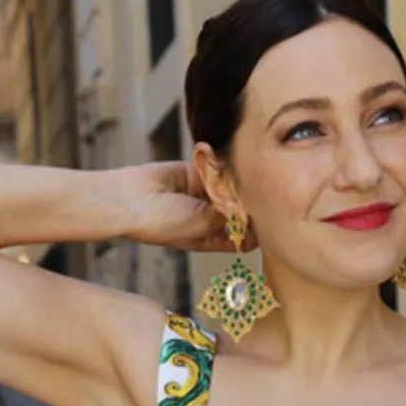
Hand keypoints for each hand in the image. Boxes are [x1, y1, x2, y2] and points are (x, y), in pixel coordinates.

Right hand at [119, 161, 256, 251]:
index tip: (272, 218)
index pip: (244, 237)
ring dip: (236, 184)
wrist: (132, 198)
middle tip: (262, 194)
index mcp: (212, 238)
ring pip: (231, 188)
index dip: (259, 230)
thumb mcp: (204, 224)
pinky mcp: (197, 173)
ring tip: (244, 179)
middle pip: (240, 210)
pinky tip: (229, 167)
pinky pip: (217, 169)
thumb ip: (230, 217)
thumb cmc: (163, 222)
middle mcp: (210, 217)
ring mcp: (204, 195)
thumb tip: (253, 210)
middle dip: (249, 203)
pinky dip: (223, 168)